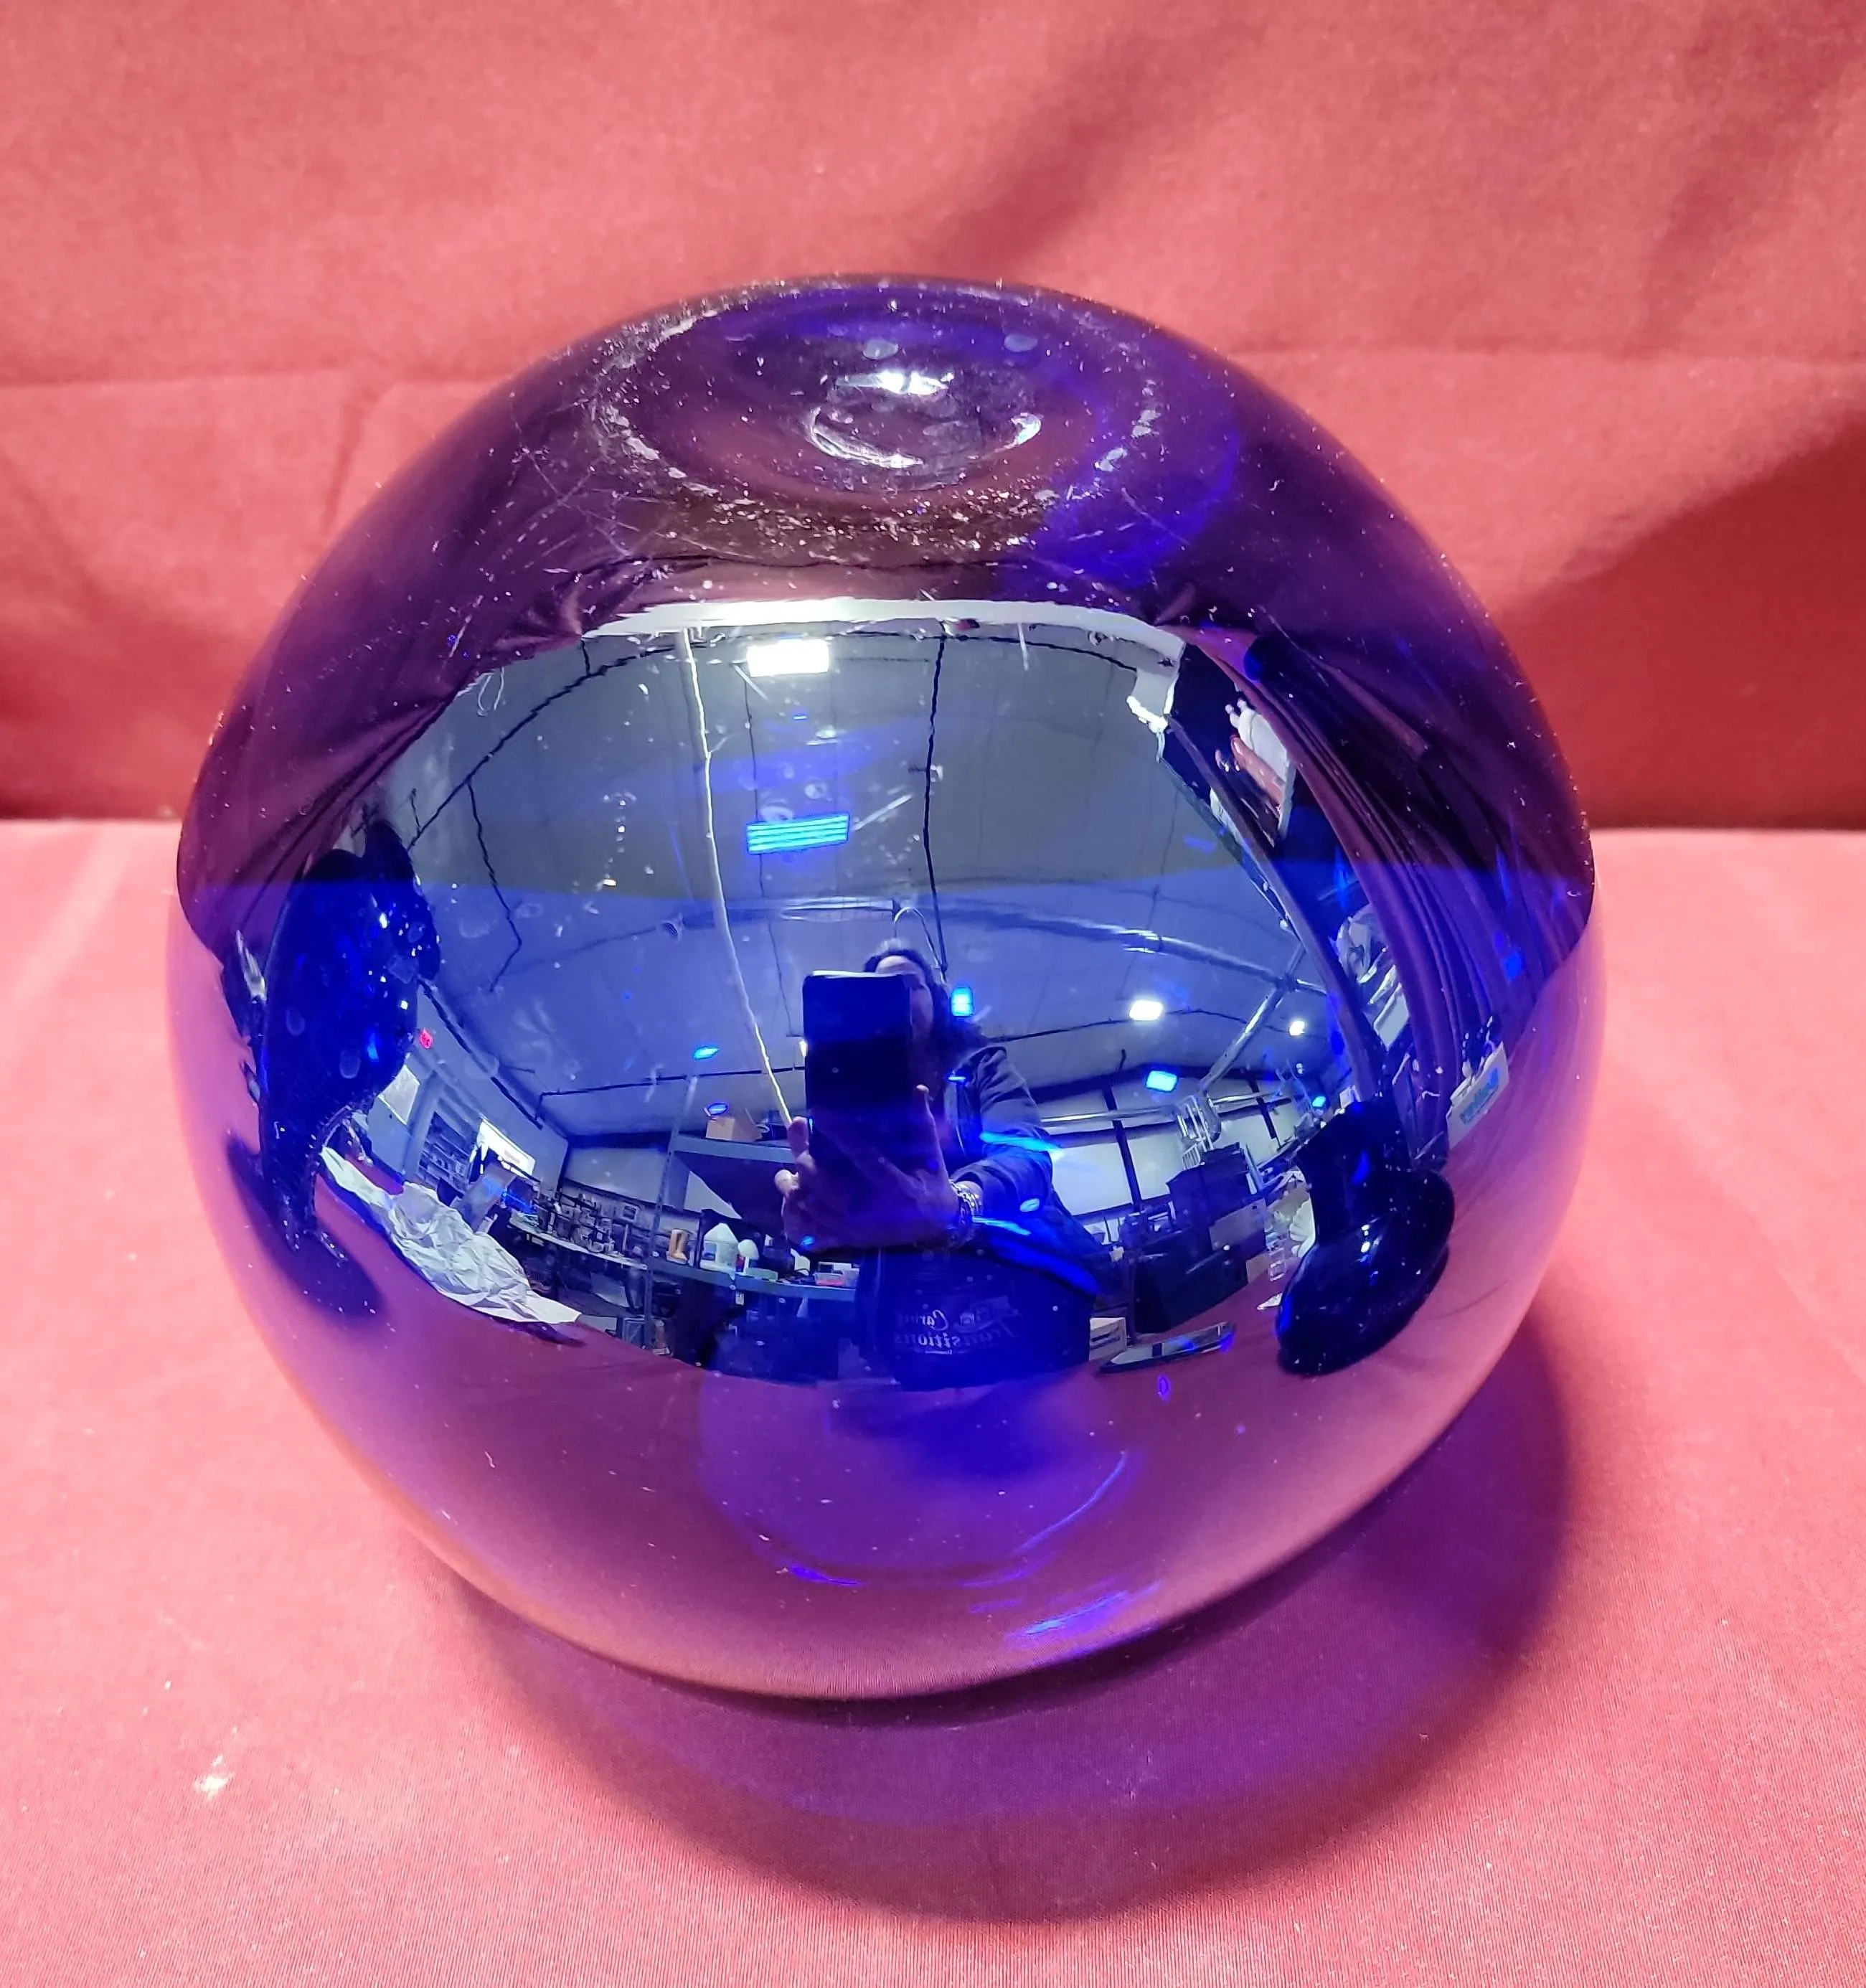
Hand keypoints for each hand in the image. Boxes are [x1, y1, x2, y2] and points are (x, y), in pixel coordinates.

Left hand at [774, 1087, 960, 1251]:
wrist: (937, 1225)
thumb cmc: (932, 1180)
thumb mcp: (931, 1153)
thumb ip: (922, 1122)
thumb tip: (919, 1088)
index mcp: (894, 1184)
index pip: (861, 1154)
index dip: (838, 1132)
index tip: (817, 1112)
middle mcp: (873, 1208)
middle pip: (825, 1182)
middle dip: (804, 1156)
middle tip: (797, 1130)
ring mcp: (859, 1227)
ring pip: (814, 1207)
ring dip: (795, 1187)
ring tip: (784, 1171)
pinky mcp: (851, 1238)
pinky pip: (816, 1229)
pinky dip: (800, 1214)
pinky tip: (793, 1196)